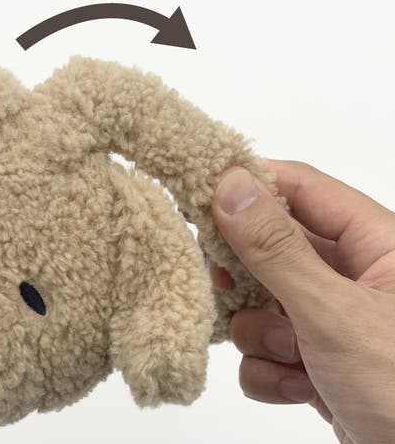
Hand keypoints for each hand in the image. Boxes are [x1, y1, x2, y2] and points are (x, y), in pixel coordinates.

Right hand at [209, 160, 394, 443]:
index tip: (198, 194)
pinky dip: (270, 371)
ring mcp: (333, 319)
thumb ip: (277, 248)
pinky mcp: (318, 360)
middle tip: (231, 287)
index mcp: (377, 243)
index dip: (249, 185)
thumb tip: (230, 186)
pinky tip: (300, 389)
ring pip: (261, 302)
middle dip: (248, 278)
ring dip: (262, 335)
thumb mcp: (334, 312)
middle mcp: (355, 276)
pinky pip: (266, 348)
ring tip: (295, 358)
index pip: (300, 187)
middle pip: (271, 247)